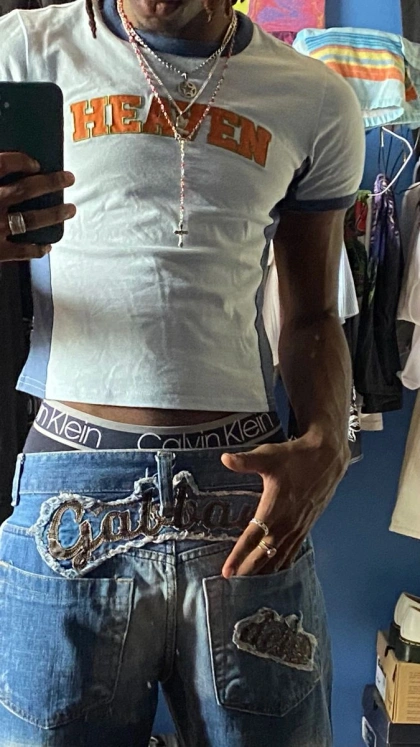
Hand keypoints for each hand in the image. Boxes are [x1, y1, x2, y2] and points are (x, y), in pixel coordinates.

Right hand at [0, 151, 75, 261]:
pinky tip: (47, 246)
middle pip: (26, 189)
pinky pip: (22, 251)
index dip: (20, 161)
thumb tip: (4, 170)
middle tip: (68, 178)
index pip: (4, 164)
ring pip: (31, 219)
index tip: (35, 163)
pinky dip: (37, 249)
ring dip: (54, 214)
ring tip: (70, 209)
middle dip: (51, 183)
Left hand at [220, 436, 348, 577]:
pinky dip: (283, 563)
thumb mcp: (269, 455)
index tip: (227, 572)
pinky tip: (276, 571)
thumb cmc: (296, 456)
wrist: (328, 457)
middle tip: (233, 584)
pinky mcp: (307, 525)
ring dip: (266, 570)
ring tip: (251, 585)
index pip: (252, 537)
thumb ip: (246, 461)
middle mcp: (287, 522)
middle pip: (264, 553)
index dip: (238, 555)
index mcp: (275, 508)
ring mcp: (299, 526)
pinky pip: (293, 550)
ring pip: (279, 555)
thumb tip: (224, 458)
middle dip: (249, 569)